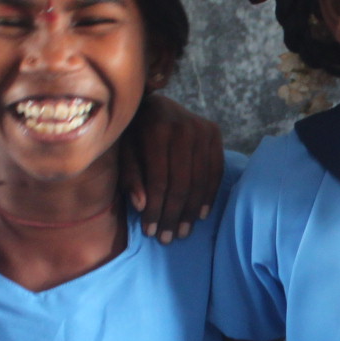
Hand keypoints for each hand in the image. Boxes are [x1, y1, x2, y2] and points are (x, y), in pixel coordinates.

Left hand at [121, 93, 225, 242]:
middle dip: (173, 215)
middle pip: (182, 183)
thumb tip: (141, 206)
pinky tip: (200, 215)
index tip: (149, 231)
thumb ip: (130, 176)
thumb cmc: (132, 131)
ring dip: (191, 212)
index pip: (159, 180)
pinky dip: (208, 196)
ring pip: (200, 181)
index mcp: (156, 129)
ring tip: (183, 232)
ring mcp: (202, 129)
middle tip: (167, 238)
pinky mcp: (214, 133)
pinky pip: (215, 172)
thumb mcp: (123, 150)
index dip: (155, 208)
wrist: (153, 102)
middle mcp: (184, 127)